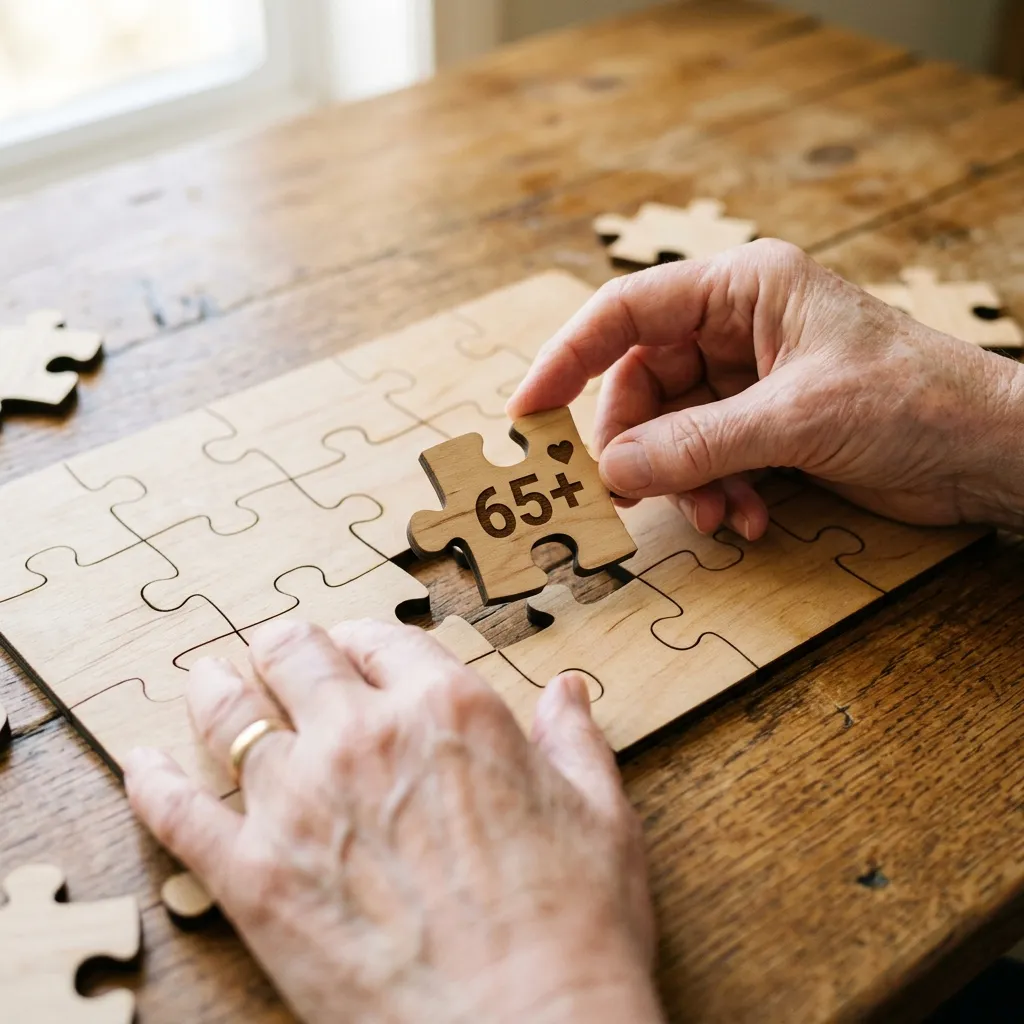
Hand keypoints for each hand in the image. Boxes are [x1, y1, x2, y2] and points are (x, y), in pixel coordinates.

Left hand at [125, 620, 662, 1023]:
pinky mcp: (253, 877)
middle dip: (284, 648)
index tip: (355, 650)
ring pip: (230, 715)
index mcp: (448, 708)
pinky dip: (152, 782)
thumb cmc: (574, 926)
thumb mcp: (601, 815)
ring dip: (215, 688)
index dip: (364, 640)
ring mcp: (300, 802)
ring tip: (208, 680)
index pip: (383, 638)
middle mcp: (365, 735)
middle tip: (273, 654)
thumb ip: (575, 740)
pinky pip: (179, 812)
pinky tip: (141, 765)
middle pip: (294, 655)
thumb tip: (569, 690)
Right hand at [508, 240, 1023, 537]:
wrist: (992, 453)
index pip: (626, 312)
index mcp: (742, 289)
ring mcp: (749, 381)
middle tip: (631, 496)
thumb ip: (696, 444)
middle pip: (642, 384)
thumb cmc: (916, 401)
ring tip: (718, 515)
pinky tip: (748, 518)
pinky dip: (715, 493)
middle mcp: (738, 328)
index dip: (567, 359)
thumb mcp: (795, 420)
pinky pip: (706, 460)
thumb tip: (611, 472)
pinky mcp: (766, 428)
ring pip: (671, 432)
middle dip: (640, 447)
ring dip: (683, 482)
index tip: (528, 411)